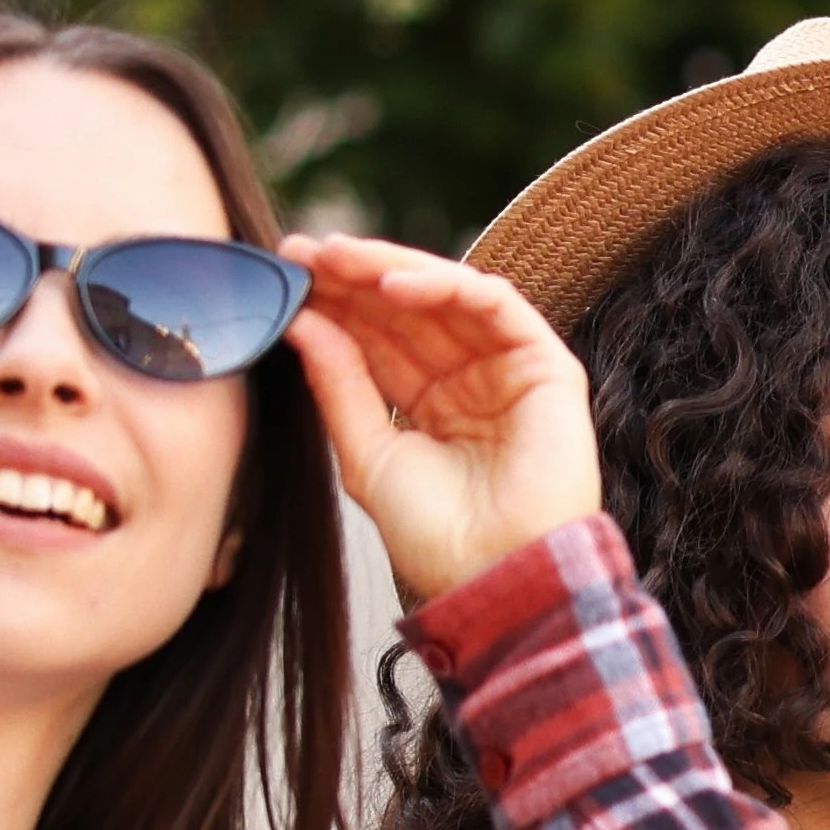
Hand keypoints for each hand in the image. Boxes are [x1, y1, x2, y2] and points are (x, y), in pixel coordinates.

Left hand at [289, 235, 603, 610]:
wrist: (494, 576)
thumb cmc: (435, 535)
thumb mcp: (367, 455)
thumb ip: (339, 386)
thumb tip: (301, 322)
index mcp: (428, 405)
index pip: (377, 339)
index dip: (333, 305)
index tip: (283, 276)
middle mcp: (469, 381)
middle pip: (407, 312)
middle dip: (353, 278)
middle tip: (301, 254)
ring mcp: (508, 370)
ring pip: (448, 297)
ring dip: (391, 270)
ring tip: (338, 258)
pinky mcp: (547, 366)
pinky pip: (496, 305)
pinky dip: (447, 285)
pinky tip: (395, 283)